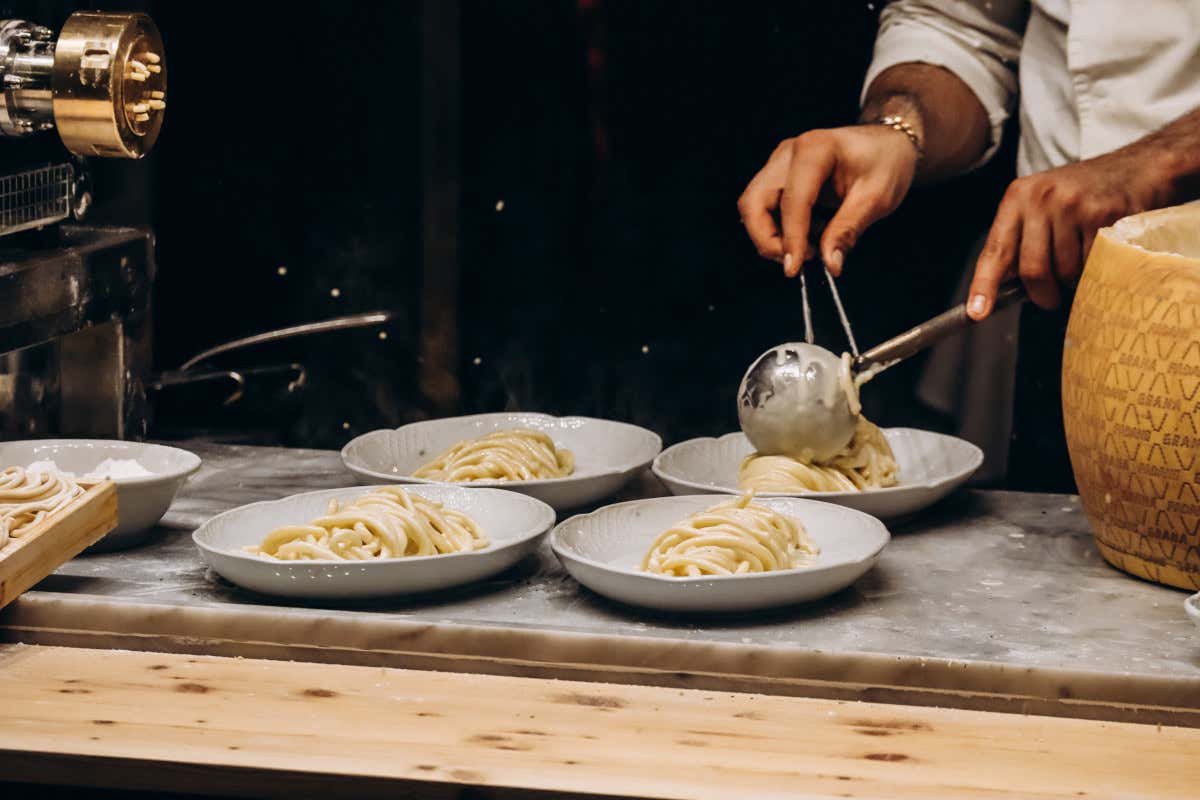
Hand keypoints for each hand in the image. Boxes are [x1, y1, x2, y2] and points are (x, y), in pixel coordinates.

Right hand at [737, 125, 917, 276]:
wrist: (889, 143)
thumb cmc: (886, 161)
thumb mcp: (876, 198)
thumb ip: (848, 230)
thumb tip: (829, 263)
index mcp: (814, 150)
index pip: (791, 202)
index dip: (790, 239)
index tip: (794, 268)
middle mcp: (789, 153)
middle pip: (753, 202)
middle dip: (766, 238)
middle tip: (794, 261)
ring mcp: (780, 163)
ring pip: (753, 206)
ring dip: (772, 235)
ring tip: (811, 246)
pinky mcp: (781, 175)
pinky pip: (765, 207)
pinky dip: (781, 229)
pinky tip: (812, 233)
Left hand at [967, 147, 1178, 318]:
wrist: (1136, 167)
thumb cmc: (1080, 196)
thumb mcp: (1041, 206)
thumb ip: (1020, 241)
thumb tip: (1002, 289)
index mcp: (1017, 197)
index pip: (996, 249)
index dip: (984, 285)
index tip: (977, 313)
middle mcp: (1041, 198)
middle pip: (1032, 270)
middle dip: (1041, 294)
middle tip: (1050, 299)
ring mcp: (1073, 204)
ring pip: (1065, 271)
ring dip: (1073, 280)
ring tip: (1082, 260)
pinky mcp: (1104, 213)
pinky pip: (1093, 264)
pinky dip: (1096, 270)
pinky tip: (1102, 251)